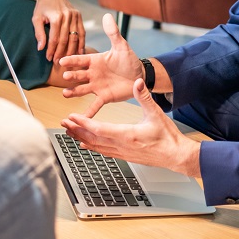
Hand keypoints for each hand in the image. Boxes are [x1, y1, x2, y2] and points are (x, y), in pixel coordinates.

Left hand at [32, 0, 83, 62]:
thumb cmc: (42, 7)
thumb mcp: (36, 19)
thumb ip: (39, 33)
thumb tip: (41, 48)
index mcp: (56, 17)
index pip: (54, 38)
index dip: (51, 50)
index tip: (49, 58)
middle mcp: (67, 16)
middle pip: (65, 39)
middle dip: (61, 52)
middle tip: (57, 62)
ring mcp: (75, 15)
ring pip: (75, 37)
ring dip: (72, 50)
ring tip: (68, 60)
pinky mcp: (79, 15)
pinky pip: (82, 31)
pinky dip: (81, 42)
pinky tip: (80, 51)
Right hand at [58, 13, 140, 116]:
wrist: (140, 76)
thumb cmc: (129, 60)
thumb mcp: (121, 46)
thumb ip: (113, 33)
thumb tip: (107, 15)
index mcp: (95, 61)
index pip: (80, 59)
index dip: (71, 60)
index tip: (61, 60)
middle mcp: (93, 74)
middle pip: (79, 74)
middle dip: (71, 75)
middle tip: (64, 75)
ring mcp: (97, 86)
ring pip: (82, 89)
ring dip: (74, 92)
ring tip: (65, 94)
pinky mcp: (104, 97)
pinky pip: (95, 105)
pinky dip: (88, 111)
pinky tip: (80, 118)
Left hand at [61, 78, 200, 176]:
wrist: (175, 156)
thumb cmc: (167, 137)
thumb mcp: (156, 113)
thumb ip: (145, 97)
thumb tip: (138, 82)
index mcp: (127, 134)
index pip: (99, 129)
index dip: (83, 123)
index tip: (71, 117)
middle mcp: (121, 146)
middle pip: (93, 139)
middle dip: (76, 130)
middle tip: (63, 123)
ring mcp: (122, 152)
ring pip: (96, 146)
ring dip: (81, 138)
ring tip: (68, 132)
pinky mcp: (124, 156)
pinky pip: (103, 151)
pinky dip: (92, 147)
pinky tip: (85, 145)